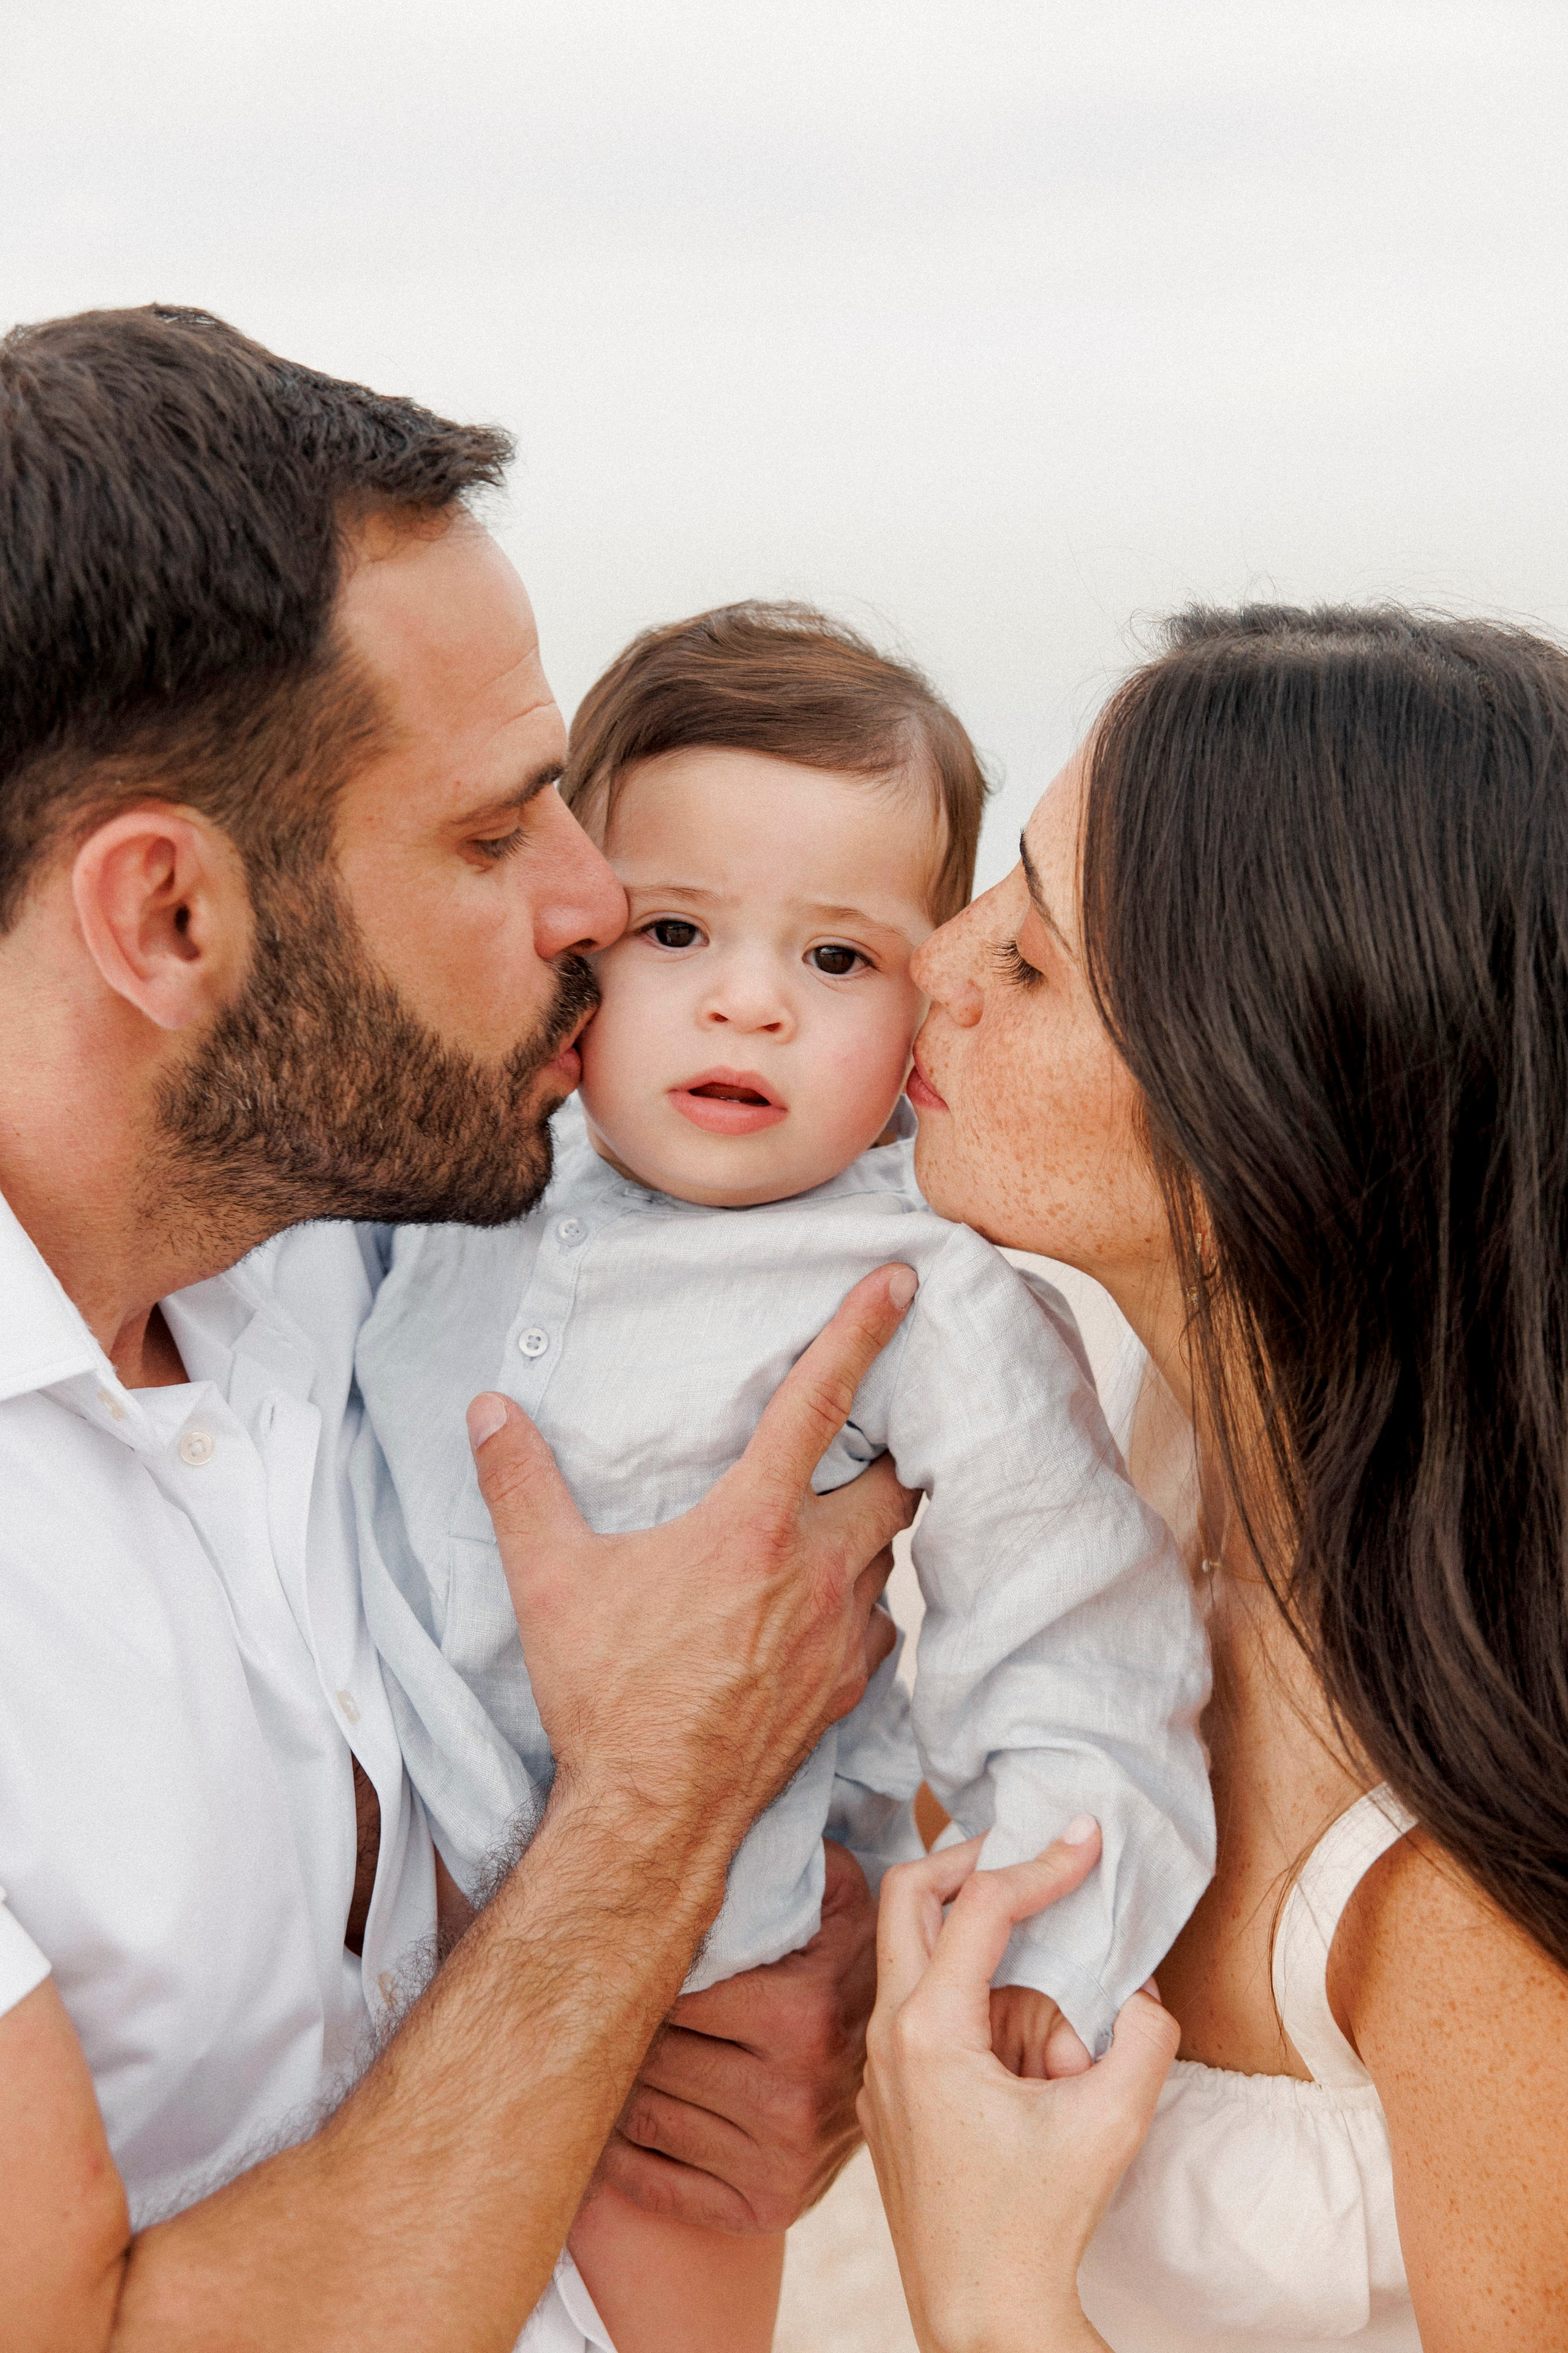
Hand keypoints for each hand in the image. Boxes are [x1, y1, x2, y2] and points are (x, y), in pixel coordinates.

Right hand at [469, 1265, 918, 1859]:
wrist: (655, 1818)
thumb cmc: (607, 1696)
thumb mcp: (550, 1581)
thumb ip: (521, 1486)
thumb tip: (489, 1411)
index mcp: (754, 1525)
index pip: (822, 1402)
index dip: (862, 1331)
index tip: (900, 1280)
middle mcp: (817, 1569)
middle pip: (894, 1480)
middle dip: (892, 1447)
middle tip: (872, 1429)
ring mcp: (843, 1632)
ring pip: (892, 1553)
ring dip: (875, 1527)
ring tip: (845, 1514)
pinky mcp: (849, 1687)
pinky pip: (881, 1623)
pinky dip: (865, 1600)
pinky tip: (828, 1603)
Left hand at [597, 1839, 876, 2230]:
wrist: (917, 2064)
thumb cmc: (849, 1960)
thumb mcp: (835, 1892)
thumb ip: (784, 1857)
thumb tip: (713, 1812)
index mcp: (799, 2014)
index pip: (668, 1994)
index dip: (645, 1971)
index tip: (632, 1953)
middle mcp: (790, 2095)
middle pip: (650, 2057)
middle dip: (624, 2029)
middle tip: (606, 2004)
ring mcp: (777, 2160)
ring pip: (644, 2117)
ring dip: (618, 2087)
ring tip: (614, 2053)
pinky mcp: (765, 2208)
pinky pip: (656, 2185)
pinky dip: (622, 2157)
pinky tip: (618, 2122)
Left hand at [859, 1828, 1178, 2352]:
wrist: (982, 2315)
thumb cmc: (1039, 2223)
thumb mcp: (1111, 2121)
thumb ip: (1143, 2034)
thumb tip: (1137, 1988)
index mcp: (928, 2031)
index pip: (982, 1907)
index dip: (1041, 1864)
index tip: (1087, 1839)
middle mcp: (887, 2036)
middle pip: (908, 1897)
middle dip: (973, 1864)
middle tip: (1033, 1859)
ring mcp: (882, 2066)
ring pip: (927, 1963)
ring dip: (996, 1968)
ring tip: (1061, 2046)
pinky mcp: (893, 2094)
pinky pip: (933, 2015)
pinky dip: (984, 2011)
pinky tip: (1036, 2059)